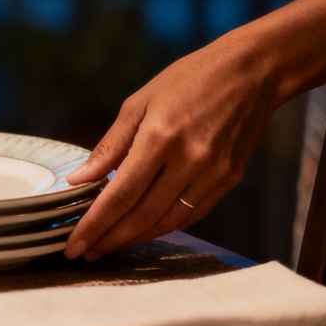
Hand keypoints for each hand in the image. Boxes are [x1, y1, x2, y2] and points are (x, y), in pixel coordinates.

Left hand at [62, 38, 279, 260]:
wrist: (251, 72)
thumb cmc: (189, 79)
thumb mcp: (139, 102)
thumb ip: (110, 146)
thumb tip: (79, 180)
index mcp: (160, 137)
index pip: (122, 194)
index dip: (95, 224)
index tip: (73, 244)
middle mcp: (189, 161)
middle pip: (142, 215)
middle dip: (109, 239)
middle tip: (83, 253)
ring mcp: (213, 174)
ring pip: (167, 222)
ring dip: (134, 239)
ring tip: (106, 246)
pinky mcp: (228, 180)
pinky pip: (190, 215)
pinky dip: (162, 226)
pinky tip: (141, 230)